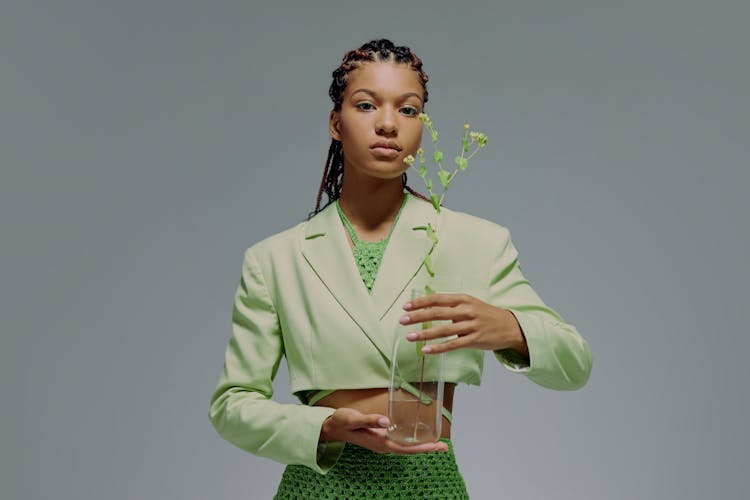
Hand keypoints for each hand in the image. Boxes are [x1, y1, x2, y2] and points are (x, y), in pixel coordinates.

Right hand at [319, 408, 447, 453]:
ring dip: (421, 446)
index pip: (406, 448)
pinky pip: (400, 443)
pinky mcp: (381, 438)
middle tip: (444, 446)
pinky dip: (412, 441)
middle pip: (409, 450)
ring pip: (406, 447)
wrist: (332, 427)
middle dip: (427, 448)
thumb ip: (370, 419)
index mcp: (380, 442)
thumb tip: (387, 421)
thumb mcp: (354, 419)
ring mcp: (382, 443)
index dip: (422, 448)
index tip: (437, 446)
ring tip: (436, 443)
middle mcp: (383, 445)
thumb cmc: (342, 422)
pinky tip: (417, 437)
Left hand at [400, 292, 529, 357]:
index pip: (437, 299)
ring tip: (409, 337)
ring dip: (424, 334)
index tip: (406, 306)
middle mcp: (466, 310)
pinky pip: (453, 345)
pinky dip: (438, 348)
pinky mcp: (475, 340)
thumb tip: (429, 308)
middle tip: (402, 320)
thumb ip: (451, 306)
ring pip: (443, 330)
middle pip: (437, 313)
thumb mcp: (470, 304)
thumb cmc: (485, 314)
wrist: (510, 326)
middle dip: (418, 316)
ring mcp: (471, 325)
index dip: (420, 302)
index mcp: (463, 299)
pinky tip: (426, 350)